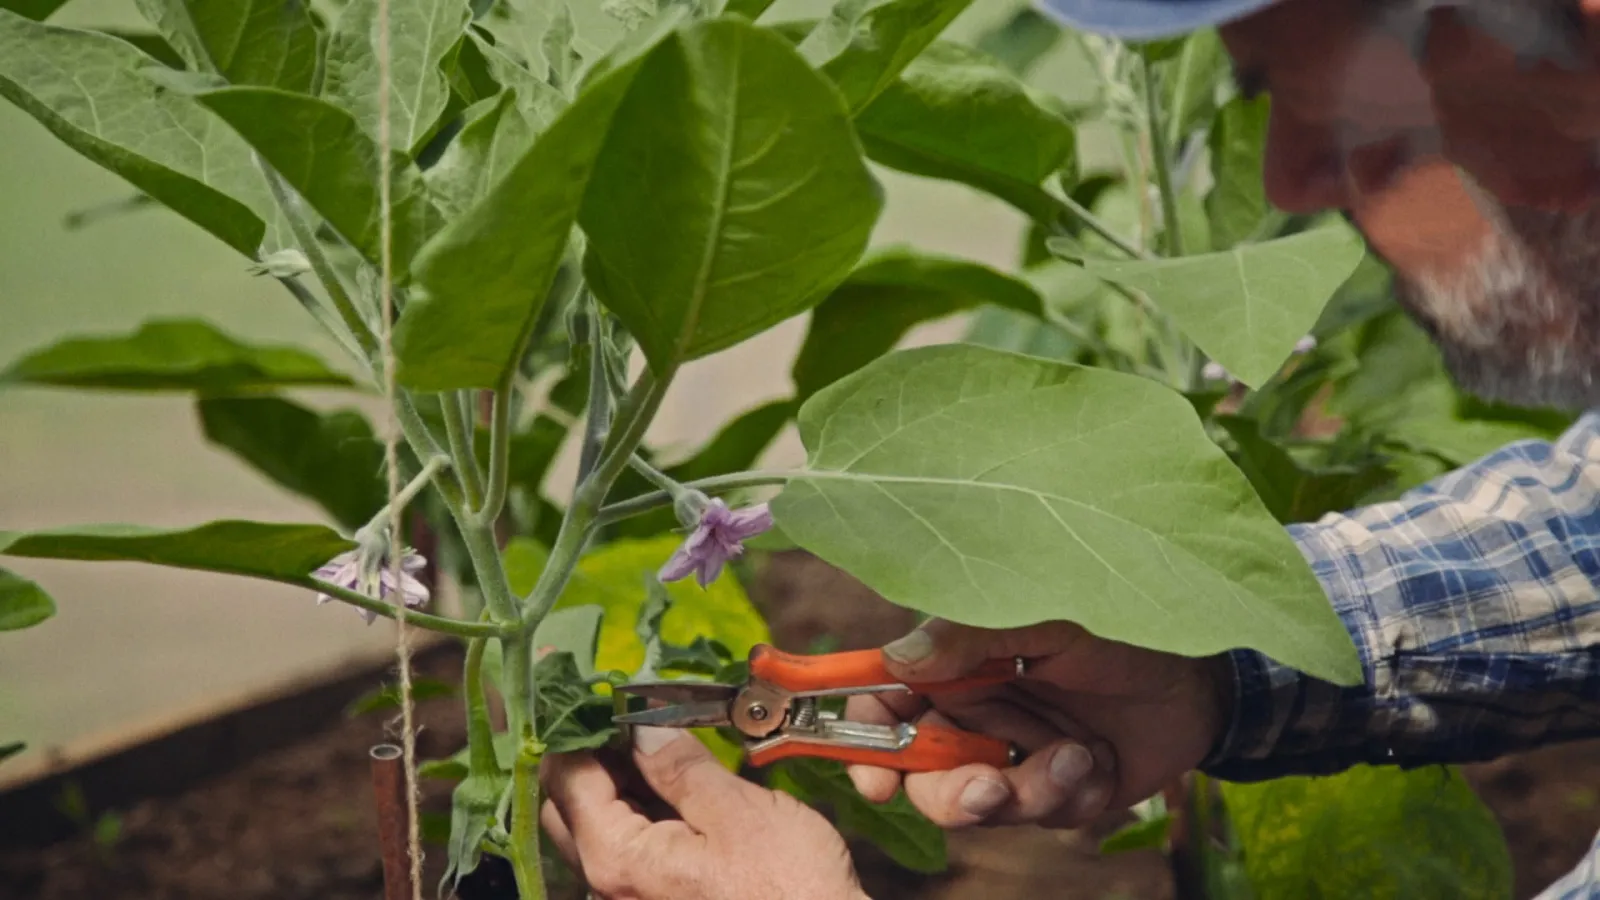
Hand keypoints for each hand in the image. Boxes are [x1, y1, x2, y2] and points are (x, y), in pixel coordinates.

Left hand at [540, 725, 868, 899]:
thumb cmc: (791, 889)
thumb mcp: (740, 813)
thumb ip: (681, 767)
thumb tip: (643, 723)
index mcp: (616, 861)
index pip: (565, 779)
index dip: (580, 727)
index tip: (605, 692)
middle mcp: (608, 891)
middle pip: (570, 808)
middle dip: (594, 755)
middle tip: (633, 714)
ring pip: (600, 830)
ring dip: (622, 783)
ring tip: (661, 743)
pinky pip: (631, 854)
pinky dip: (644, 814)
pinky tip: (678, 790)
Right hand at [846, 618, 1231, 829]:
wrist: (1200, 675)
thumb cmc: (1120, 622)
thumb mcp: (1045, 618)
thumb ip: (969, 637)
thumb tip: (897, 660)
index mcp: (954, 662)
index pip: (883, 703)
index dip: (864, 743)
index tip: (874, 780)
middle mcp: (972, 710)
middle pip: (920, 773)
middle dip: (951, 792)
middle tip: (992, 786)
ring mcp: (1011, 753)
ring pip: (979, 803)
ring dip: (1026, 792)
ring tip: (1076, 758)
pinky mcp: (1052, 789)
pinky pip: (1037, 816)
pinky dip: (1069, 795)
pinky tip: (1098, 761)